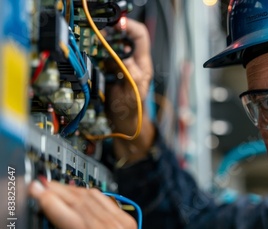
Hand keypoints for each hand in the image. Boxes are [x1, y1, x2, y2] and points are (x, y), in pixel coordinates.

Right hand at [104, 18, 155, 164]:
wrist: (125, 128)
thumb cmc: (133, 115)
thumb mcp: (133, 95)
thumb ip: (130, 76)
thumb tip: (123, 61)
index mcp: (142, 65)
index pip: (139, 35)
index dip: (128, 26)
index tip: (115, 25)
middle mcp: (132, 63)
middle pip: (122, 37)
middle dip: (109, 34)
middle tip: (97, 36)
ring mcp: (120, 68)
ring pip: (109, 47)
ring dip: (100, 45)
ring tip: (93, 49)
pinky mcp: (108, 74)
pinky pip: (100, 59)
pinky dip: (93, 56)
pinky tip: (90, 61)